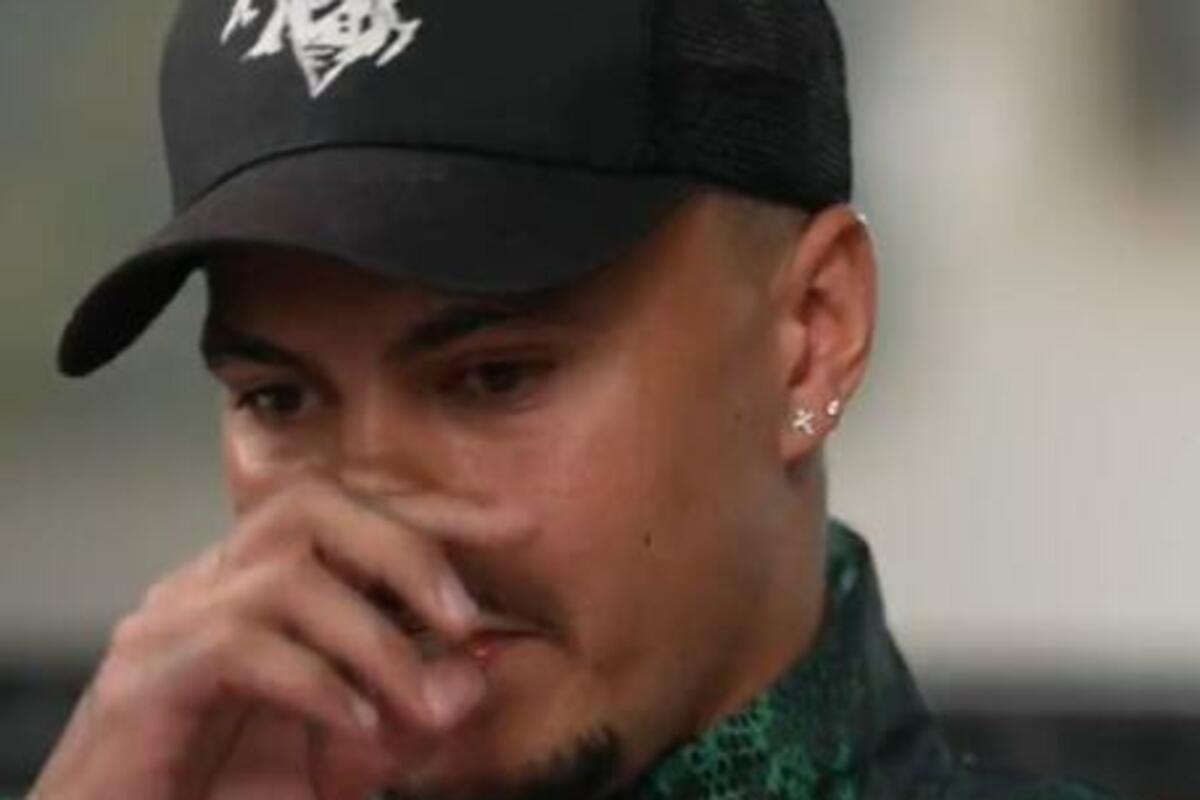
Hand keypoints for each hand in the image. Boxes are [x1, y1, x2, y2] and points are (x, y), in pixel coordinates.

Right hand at [30, 477, 529, 799]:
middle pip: (309, 506)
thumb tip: (477, 665)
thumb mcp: (348, 750)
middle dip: (406, 547)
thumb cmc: (229, 793)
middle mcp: (208, 585)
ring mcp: (168, 625)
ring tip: (420, 705)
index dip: (435, 509)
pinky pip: (239, 645)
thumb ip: (410, 707)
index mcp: (256, 584)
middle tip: (467, 613)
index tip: (515, 525)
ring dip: (375, 638)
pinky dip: (318, 683)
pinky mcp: (142, 681)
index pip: (349, 509)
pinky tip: (358, 725)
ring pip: (286, 575)